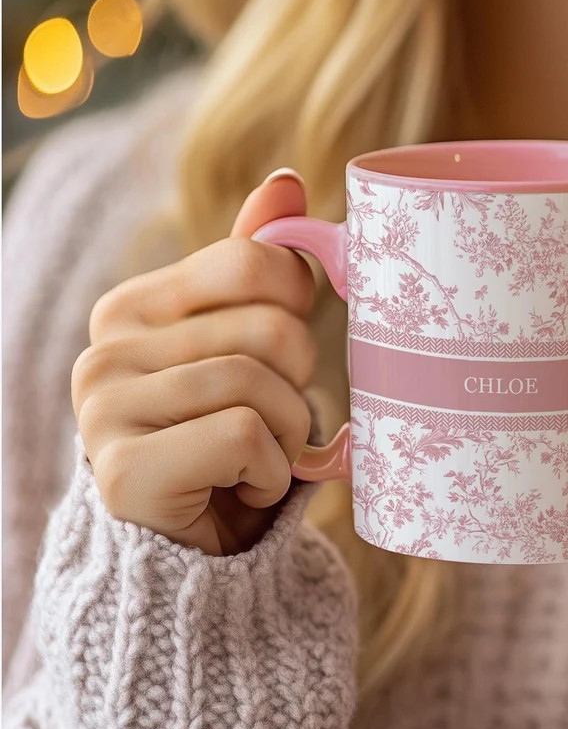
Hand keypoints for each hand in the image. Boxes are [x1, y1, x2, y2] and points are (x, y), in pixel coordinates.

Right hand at [71, 169, 317, 555]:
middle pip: (273, 329)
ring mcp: (104, 411)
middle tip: (273, 414)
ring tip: (261, 454)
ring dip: (291, 433)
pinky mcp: (122, 472)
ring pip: (262, 387)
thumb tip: (286, 181)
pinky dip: (271, 471)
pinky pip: (244, 438)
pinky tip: (243, 485)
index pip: (255, 262)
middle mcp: (106, 350)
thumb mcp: (240, 342)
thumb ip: (255, 265)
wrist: (191, 547)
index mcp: (134, 306)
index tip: (284, 342)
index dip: (297, 301)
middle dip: (301, 381)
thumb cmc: (223, 430)